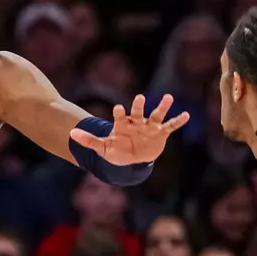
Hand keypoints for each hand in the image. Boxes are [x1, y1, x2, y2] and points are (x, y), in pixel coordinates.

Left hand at [68, 93, 188, 164]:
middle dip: (138, 106)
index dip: (120, 113)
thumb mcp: (103, 148)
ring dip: (162, 107)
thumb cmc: (117, 150)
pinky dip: (178, 121)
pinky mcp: (160, 133)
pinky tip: (186, 115)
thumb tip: (71, 134)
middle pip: (137, 112)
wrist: (133, 158)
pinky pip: (170, 126)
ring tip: (169, 97)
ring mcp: (149, 127)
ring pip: (156, 115)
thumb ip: (89, 141)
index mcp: (123, 125)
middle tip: (139, 98)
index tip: (118, 108)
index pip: (120, 117)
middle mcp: (137, 122)